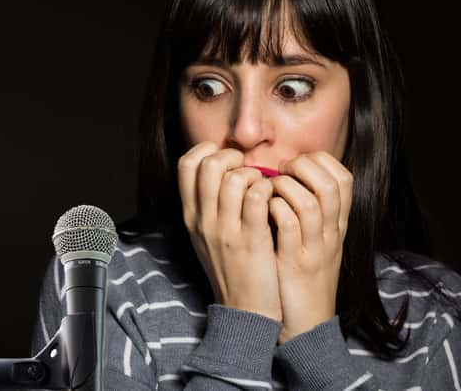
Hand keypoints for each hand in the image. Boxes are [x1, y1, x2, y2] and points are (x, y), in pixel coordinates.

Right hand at [177, 141, 281, 320]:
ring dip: (255, 175)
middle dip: (233, 158)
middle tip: (248, 171)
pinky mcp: (251, 240)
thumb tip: (220, 169)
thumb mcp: (206, 236)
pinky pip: (258, 196)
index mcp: (191, 216)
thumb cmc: (231, 267)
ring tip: (264, 187)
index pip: (186, 164)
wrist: (244, 309)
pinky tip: (273, 200)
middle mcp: (203, 220)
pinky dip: (269, 190)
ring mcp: (225, 230)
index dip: (207, 151)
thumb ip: (207, 205)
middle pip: (209, 165)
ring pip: (235, 178)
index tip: (227, 159)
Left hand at [268, 151, 352, 342]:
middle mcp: (330, 234)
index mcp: (337, 225)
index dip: (319, 162)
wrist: (307, 323)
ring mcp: (313, 249)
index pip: (344, 178)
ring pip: (308, 202)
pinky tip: (260, 209)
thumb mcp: (317, 241)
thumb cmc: (303, 276)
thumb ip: (310, 210)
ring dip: (284, 187)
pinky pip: (287, 226)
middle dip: (302, 168)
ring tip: (268, 190)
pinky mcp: (293, 264)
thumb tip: (288, 175)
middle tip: (279, 173)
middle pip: (330, 184)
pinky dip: (273, 209)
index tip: (293, 165)